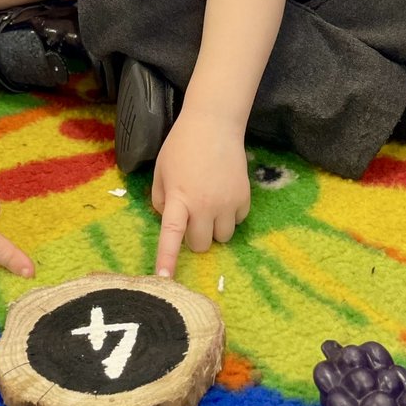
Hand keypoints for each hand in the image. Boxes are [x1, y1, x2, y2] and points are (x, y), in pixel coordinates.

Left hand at [150, 108, 250, 275]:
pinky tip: (224, 193)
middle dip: (194, 237)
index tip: (165, 280)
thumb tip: (169, 220)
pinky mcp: (244, 199)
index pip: (171, 234)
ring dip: (213, 228)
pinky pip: (237, 222)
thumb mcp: (161, 171)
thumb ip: (161, 199)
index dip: (167, 258)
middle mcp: (204, 205)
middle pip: (200, 245)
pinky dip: (229, 215)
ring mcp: (227, 204)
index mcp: (179, 198)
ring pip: (221, 238)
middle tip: (191, 216)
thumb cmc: (182, 146)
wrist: (215, 125)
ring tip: (209, 204)